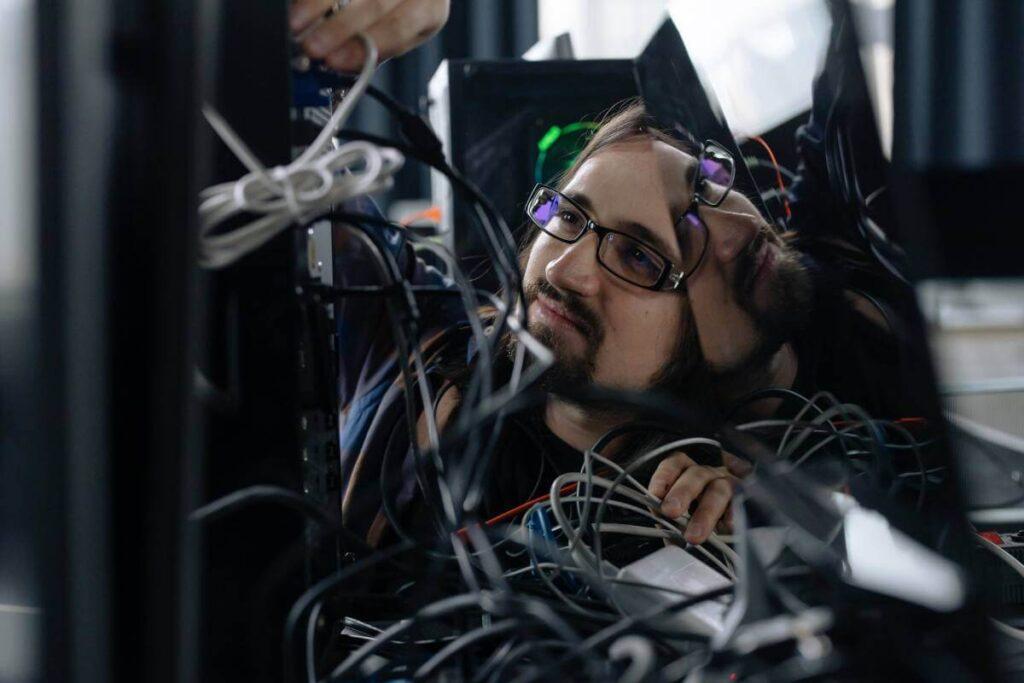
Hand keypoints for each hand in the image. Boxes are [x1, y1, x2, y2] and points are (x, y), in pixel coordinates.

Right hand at [290, 0, 450, 72]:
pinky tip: (301, 3)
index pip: (399, 29)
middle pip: (376, 3)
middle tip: (312, 44)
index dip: (364, 45)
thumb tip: (341, 62)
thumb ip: (378, 47)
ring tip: (298, 21)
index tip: (335, 60)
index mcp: (429, 11)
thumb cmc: (406, 9)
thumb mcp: (403, 32)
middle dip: (339, 27)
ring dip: (320, 3)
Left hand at [648, 451, 748, 544]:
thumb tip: (664, 531)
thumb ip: (670, 522)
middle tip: (670, 511)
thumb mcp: (682, 522)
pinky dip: (733, 515)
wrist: (734, 532)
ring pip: (720, 489)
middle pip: (696, 475)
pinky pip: (743, 503)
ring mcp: (732, 485)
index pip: (675, 465)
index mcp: (688, 474)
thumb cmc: (700, 523)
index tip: (654, 494)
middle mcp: (710, 475)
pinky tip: (727, 528)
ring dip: (705, 512)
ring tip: (694, 535)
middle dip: (682, 492)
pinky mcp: (749, 501)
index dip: (664, 477)